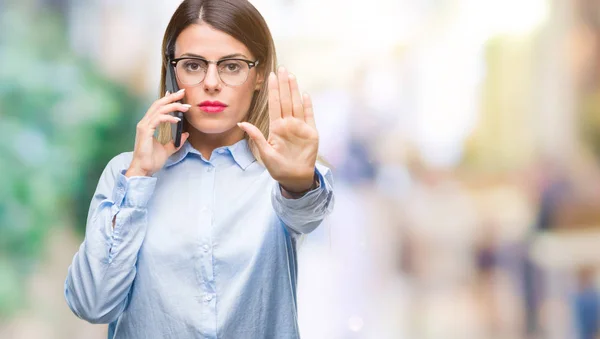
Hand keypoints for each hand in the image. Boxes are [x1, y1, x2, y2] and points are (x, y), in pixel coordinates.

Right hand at [126, 89, 190, 176]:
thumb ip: (176, 141)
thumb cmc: (152, 160)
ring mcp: (144, 126)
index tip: (179, 96)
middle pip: (158, 104)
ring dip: (173, 106)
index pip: (158, 107)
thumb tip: (185, 134)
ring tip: (185, 107)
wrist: (144, 169)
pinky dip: (168, 117)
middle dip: (171, 97)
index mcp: (148, 125)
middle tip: (183, 93)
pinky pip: (158, 119)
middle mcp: (145, 123)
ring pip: (159, 109)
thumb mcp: (168, 149)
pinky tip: (177, 120)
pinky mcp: (145, 131)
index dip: (168, 99)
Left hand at [237, 67, 318, 192]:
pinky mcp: (311, 133)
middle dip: (284, 84)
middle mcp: (288, 124)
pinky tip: (305, 94)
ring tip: (292, 75)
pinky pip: (309, 116)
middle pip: (285, 100)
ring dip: (294, 90)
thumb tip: (241, 123)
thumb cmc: (278, 167)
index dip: (273, 90)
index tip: (271, 76)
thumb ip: (256, 136)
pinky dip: (308, 105)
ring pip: (297, 104)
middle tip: (282, 68)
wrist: (294, 178)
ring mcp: (300, 127)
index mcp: (276, 127)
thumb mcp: (265, 153)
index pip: (274, 104)